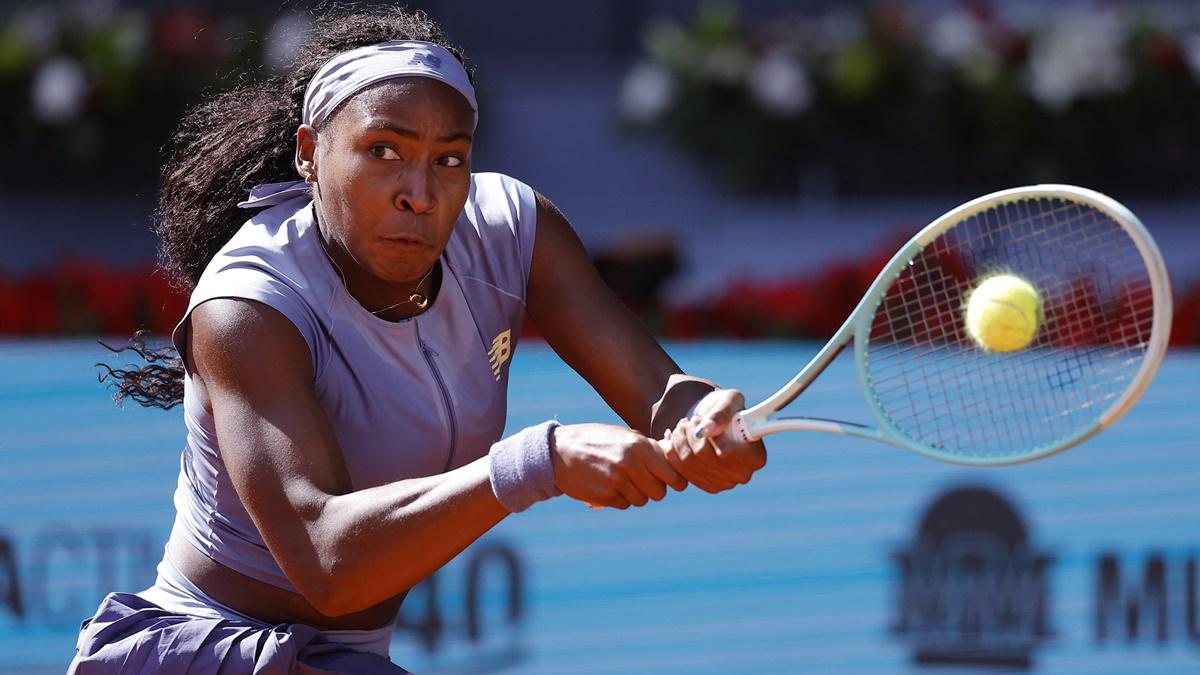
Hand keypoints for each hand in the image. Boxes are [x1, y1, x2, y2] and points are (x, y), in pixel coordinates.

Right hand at [551, 423, 686, 508]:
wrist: (560, 451)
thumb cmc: (598, 440)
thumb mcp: (625, 436)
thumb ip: (649, 449)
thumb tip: (674, 462)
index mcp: (640, 446)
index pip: (672, 475)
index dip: (676, 481)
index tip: (674, 482)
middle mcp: (630, 464)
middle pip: (659, 492)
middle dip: (654, 488)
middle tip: (643, 480)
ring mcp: (616, 482)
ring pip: (641, 500)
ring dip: (636, 493)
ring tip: (621, 479)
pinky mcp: (604, 496)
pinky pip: (624, 504)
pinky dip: (619, 498)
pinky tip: (608, 484)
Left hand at [662, 389, 766, 493]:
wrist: (713, 421)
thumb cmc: (726, 408)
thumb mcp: (728, 401)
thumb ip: (720, 413)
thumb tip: (706, 430)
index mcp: (755, 456)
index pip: (726, 451)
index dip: (708, 435)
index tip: (699, 419)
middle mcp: (742, 475)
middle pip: (703, 458)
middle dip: (689, 434)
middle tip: (689, 421)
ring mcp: (724, 484)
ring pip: (688, 463)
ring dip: (679, 440)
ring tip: (682, 426)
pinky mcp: (705, 486)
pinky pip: (679, 472)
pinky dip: (672, 452)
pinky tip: (674, 439)